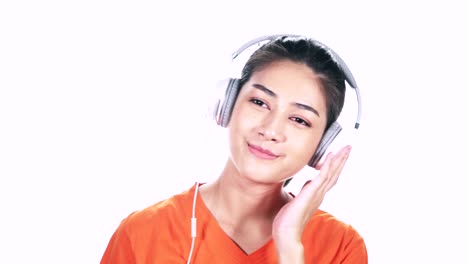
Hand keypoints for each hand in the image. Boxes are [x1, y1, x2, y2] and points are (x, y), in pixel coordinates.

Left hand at [272, 146, 351, 261]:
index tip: (339, 155)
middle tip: (348, 147)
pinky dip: (328, 165)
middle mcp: (319, 194)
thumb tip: (306, 185)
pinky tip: (331, 155)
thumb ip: (303, 193)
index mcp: (316, 195)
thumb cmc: (288, 221)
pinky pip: (322, 176)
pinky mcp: (311, 193)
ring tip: (345, 149)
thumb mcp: (296, 201)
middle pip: (334, 173)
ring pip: (331, 173)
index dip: (335, 166)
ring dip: (338, 160)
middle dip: (341, 160)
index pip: (329, 177)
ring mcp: (317, 193)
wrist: (287, 233)